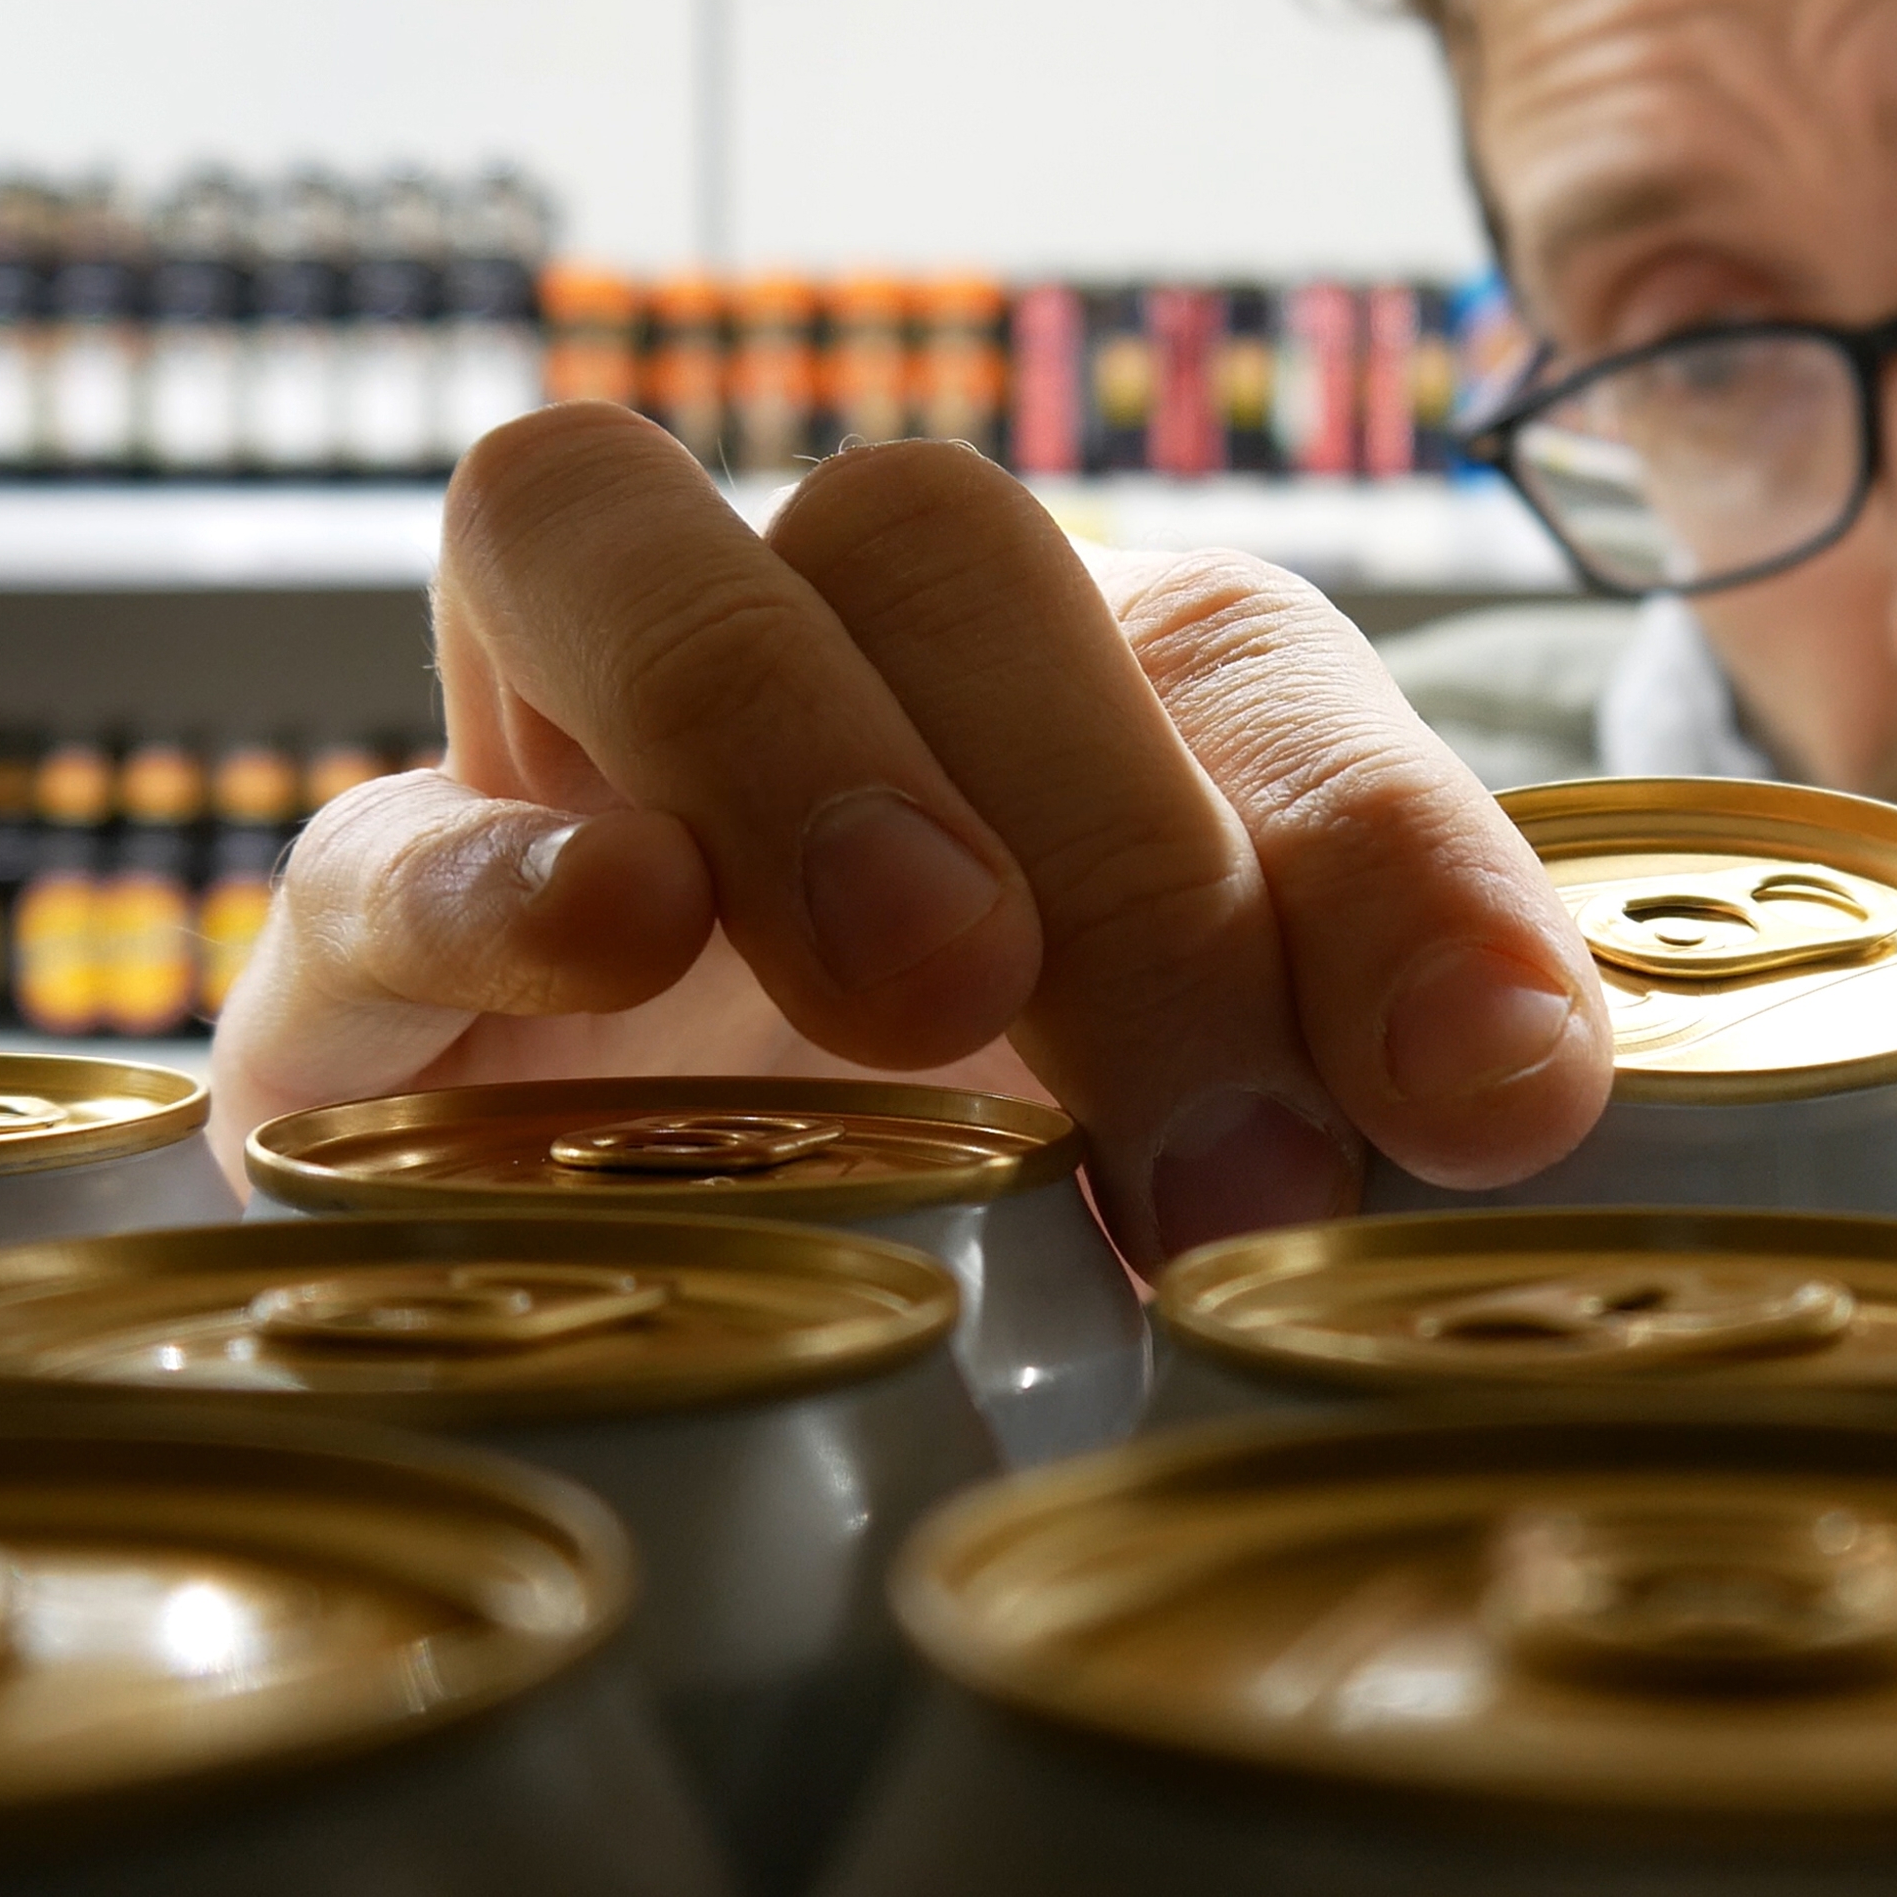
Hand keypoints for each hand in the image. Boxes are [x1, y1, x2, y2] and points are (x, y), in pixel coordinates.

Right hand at [207, 403, 1613, 1266]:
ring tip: (931, 977)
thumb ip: (1354, 1079)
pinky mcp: (367, 967)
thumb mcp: (1221, 1161)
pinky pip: (369, 834)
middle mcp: (821, 675)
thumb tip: (1530, 1084)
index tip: (1503, 1091)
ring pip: (597, 528)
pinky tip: (615, 945)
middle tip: (1234, 1158)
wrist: (691, 1367)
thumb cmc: (1023, 1239)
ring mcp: (565, 776)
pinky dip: (484, 868)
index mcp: (1075, 701)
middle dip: (1111, 830)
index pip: (1251, 667)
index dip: (1393, 854)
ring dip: (786, 727)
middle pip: (927, 537)